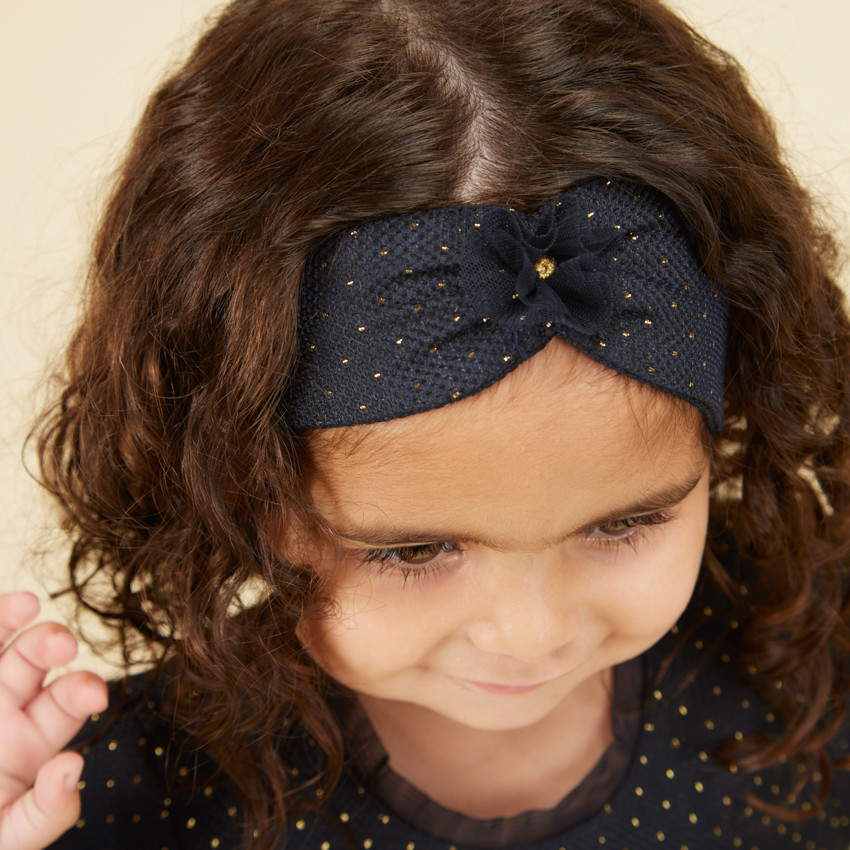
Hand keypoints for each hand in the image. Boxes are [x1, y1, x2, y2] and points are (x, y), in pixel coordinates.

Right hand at [0, 593, 107, 849]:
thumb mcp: (6, 838)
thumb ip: (43, 814)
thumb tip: (73, 768)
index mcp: (32, 740)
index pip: (67, 701)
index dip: (82, 690)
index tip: (94, 694)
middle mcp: (4, 708)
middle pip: (35, 660)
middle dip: (51, 644)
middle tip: (61, 646)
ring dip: (9, 617)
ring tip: (26, 604)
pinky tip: (8, 610)